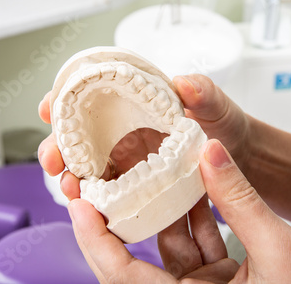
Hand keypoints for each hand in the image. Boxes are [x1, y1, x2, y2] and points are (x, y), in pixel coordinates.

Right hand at [38, 74, 250, 199]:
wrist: (239, 157)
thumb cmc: (226, 125)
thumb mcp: (216, 105)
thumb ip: (203, 92)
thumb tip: (183, 83)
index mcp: (136, 102)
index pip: (90, 96)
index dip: (64, 100)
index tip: (50, 107)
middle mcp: (125, 128)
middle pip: (78, 135)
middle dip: (58, 147)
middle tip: (55, 160)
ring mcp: (128, 157)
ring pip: (88, 166)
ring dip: (72, 177)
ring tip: (72, 188)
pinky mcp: (137, 183)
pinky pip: (109, 190)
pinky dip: (96, 198)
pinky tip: (91, 206)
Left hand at [68, 139, 290, 282]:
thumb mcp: (281, 248)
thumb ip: (241, 201)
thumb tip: (211, 155)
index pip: (122, 275)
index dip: (95, 238)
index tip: (80, 203)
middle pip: (137, 258)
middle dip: (121, 217)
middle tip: (105, 179)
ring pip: (171, 243)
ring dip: (167, 206)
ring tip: (158, 169)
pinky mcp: (223, 278)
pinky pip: (198, 242)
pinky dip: (197, 214)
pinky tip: (197, 185)